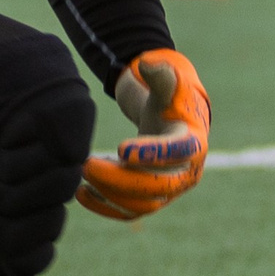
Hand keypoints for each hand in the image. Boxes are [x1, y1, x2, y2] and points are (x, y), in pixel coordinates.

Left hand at [79, 49, 209, 219]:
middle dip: (120, 181)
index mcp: (194, 142)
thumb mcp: (169, 82)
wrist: (173, 120)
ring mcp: (170, 191)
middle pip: (158, 187)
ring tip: (81, 174)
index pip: (178, 152)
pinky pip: (130, 212)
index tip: (121, 149)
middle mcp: (186, 173)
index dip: (152, 153)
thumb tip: (148, 63)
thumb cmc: (170, 98)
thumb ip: (161, 72)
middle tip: (86, 166)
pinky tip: (81, 193)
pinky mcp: (153, 200)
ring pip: (142, 204)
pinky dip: (105, 207)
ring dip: (109, 194)